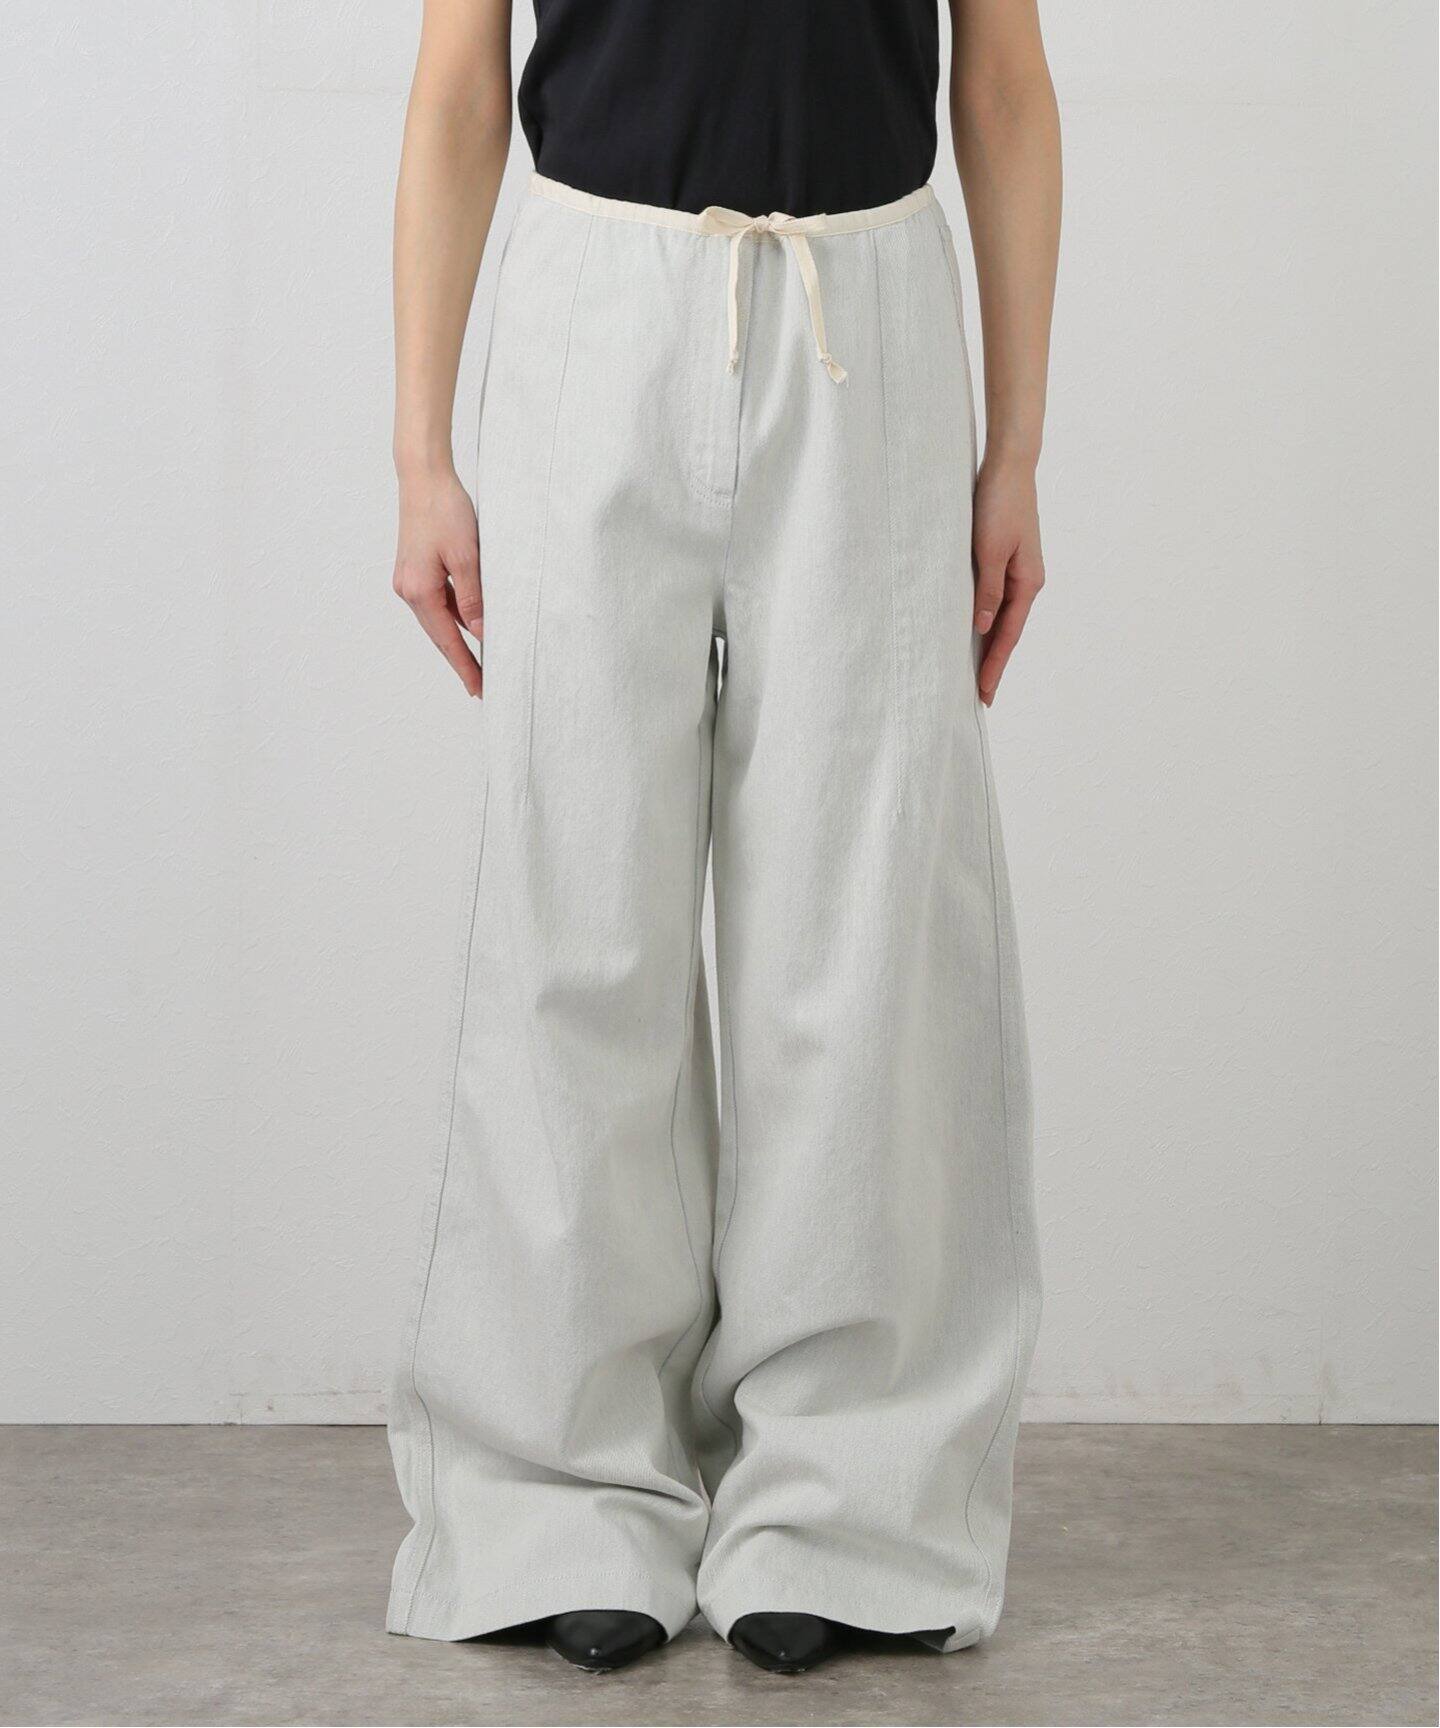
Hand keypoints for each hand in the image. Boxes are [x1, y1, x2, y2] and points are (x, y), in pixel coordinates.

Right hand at [393, 465, 483, 697]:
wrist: (423, 478)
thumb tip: (479, 633)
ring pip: (439, 620)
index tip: (480, 689)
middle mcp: (408, 590)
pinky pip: (438, 603)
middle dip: (461, 660)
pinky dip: (454, 617)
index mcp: (420, 591)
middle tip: (481, 685)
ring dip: (457, 640)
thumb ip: (473, 598)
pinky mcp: (415, 570)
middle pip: (439, 636)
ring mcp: (409, 581)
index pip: (447, 641)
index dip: (465, 666)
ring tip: (479, 661)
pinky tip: (469, 625)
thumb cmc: (446, 511)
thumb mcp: (467, 556)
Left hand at [972, 454, 1045, 706]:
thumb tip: (984, 627)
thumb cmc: (999, 504)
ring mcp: (1018, 571)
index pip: (1008, 635)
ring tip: (975, 672)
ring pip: (1002, 618)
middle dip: (994, 663)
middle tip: (980, 696)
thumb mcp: (989, 549)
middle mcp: (1027, 581)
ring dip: (990, 645)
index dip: (995, 665)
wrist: (1009, 467)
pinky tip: (975, 631)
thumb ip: (987, 589)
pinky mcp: (1006, 560)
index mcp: (1028, 582)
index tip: (983, 693)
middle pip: (1007, 632)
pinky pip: (997, 600)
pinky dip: (987, 620)